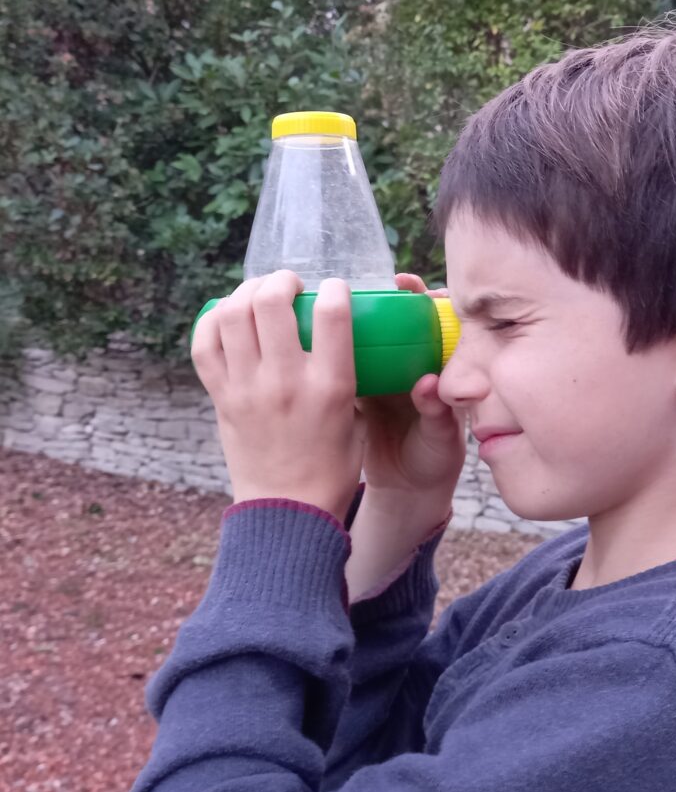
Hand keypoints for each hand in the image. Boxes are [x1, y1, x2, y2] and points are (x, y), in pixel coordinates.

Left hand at [191, 269, 363, 521]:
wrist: (288, 511)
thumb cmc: (331, 468)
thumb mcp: (355, 419)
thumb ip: (346, 377)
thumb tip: (338, 340)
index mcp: (330, 387)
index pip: (332, 314)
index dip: (334, 288)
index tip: (334, 289)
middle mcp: (285, 382)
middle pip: (271, 302)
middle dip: (281, 280)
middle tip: (290, 285)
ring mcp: (247, 389)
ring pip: (231, 314)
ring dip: (246, 292)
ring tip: (258, 294)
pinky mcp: (221, 398)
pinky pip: (204, 344)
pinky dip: (212, 321)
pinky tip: (227, 317)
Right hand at [353, 273, 466, 500]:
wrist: (406, 487)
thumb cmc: (434, 459)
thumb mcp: (440, 438)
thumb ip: (437, 413)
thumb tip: (428, 385)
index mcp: (434, 371)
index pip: (436, 327)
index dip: (430, 303)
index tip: (420, 290)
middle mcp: (409, 367)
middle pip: (402, 324)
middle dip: (397, 300)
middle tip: (395, 283)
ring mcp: (382, 377)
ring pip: (372, 340)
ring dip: (361, 319)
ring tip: (348, 298)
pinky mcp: (357, 391)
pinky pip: (346, 364)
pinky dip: (335, 348)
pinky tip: (319, 331)